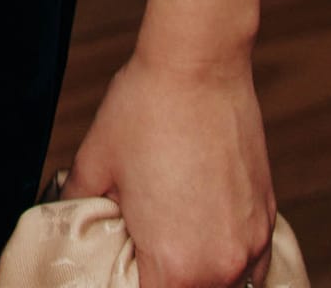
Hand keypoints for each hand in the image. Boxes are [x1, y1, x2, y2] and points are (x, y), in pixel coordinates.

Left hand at [69, 37, 276, 287]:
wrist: (198, 63)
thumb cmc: (146, 107)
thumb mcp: (95, 161)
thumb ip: (76, 205)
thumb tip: (64, 217)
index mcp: (172, 264)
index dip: (129, 284)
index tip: (124, 266)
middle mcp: (218, 266)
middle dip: (163, 279)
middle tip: (143, 250)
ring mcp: (249, 245)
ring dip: (200, 278)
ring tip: (175, 247)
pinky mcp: (266, 220)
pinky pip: (253, 269)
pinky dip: (232, 267)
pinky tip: (209, 244)